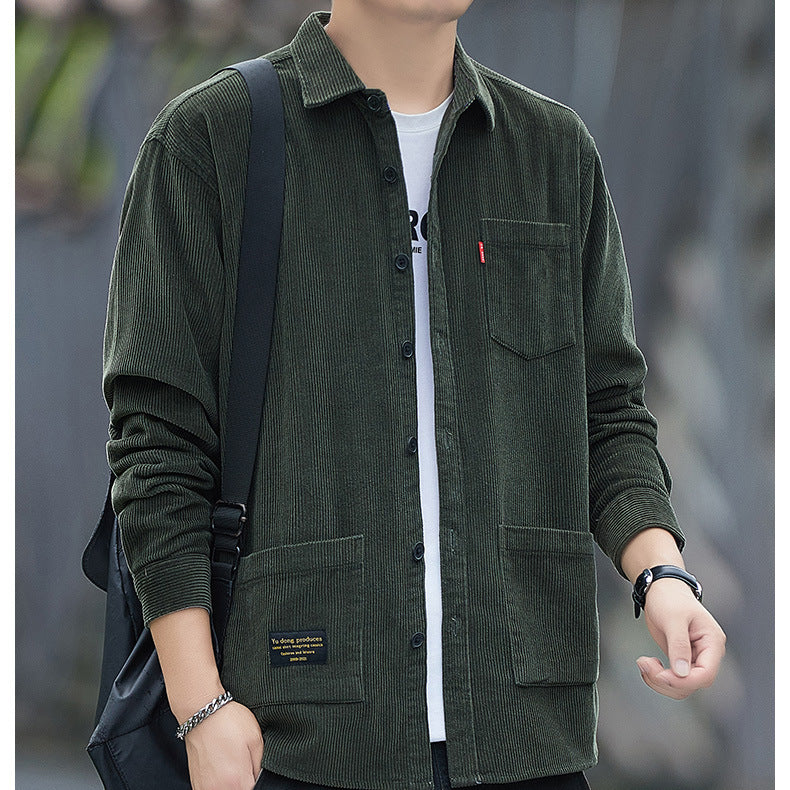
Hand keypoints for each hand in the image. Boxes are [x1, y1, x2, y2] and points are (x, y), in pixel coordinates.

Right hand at [184, 699, 263, 789]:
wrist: (202, 712)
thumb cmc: (228, 721)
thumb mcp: (256, 739)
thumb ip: (260, 765)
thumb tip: (259, 777)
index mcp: (237, 781)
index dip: (255, 779)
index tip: (254, 769)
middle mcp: (219, 789)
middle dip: (244, 781)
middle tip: (243, 763)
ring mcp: (205, 788)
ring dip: (231, 782)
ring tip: (231, 762)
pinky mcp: (196, 784)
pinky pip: (213, 789)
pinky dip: (220, 782)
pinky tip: (222, 765)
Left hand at [636, 577, 725, 699]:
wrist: (660, 589)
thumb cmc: (669, 598)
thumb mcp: (673, 618)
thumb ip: (679, 645)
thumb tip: (682, 673)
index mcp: (712, 642)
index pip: (706, 674)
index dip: (684, 680)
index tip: (660, 674)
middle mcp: (707, 654)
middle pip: (693, 684)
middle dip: (667, 681)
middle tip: (643, 663)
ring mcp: (694, 658)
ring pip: (682, 685)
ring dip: (660, 681)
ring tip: (642, 663)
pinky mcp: (680, 659)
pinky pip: (673, 679)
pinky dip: (658, 677)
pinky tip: (646, 663)